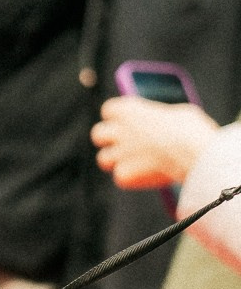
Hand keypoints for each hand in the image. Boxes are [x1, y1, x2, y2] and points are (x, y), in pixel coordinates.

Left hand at [91, 97, 219, 187]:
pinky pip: (120, 178)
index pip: (109, 110)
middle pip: (98, 134)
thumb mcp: (173, 113)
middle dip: (108, 140)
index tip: (126, 123)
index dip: (117, 118)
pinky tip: (146, 176)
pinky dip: (131, 178)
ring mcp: (119, 153)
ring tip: (135, 163)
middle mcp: (119, 130)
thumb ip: (155, 119)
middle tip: (122, 146)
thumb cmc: (189, 129)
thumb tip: (155, 125)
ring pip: (104, 159)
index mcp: (129, 109)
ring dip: (116, 161)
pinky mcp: (124, 174)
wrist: (191, 151)